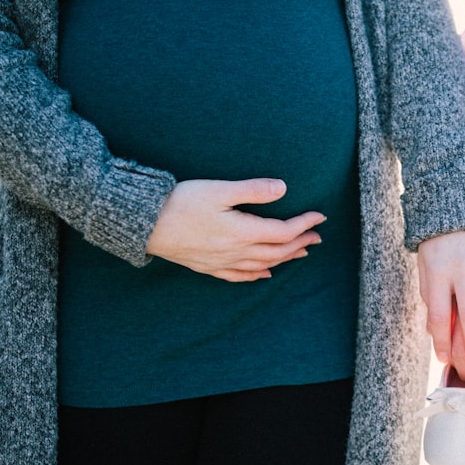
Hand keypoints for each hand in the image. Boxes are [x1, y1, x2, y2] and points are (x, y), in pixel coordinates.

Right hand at [145, 178, 324, 281]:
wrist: (144, 223)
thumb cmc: (180, 202)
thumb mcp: (218, 189)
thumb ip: (252, 190)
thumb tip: (283, 188)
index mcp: (242, 232)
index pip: (283, 231)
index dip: (304, 224)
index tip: (320, 216)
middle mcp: (235, 252)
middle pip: (277, 251)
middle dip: (300, 243)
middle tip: (317, 236)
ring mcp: (222, 262)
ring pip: (263, 265)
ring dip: (285, 259)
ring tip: (301, 252)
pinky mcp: (207, 266)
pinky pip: (239, 276)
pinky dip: (257, 274)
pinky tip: (265, 273)